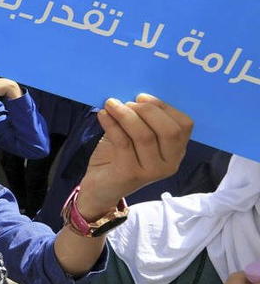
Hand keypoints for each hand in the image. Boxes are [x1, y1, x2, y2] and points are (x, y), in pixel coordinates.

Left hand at [78, 94, 191, 219]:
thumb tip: (134, 95)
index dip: (164, 107)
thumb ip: (141, 120)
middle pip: (169, 130)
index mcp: (176, 152)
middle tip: (126, 102)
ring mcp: (152, 172)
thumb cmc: (118, 158)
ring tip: (110, 105)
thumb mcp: (134, 137)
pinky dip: (112, 124)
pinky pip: (123, 142)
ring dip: (126, 115)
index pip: (184, 125)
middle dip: (147, 111)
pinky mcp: (131, 174)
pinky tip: (103, 115)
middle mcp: (169, 164)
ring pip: (145, 135)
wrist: (99, 188)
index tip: (141, 98)